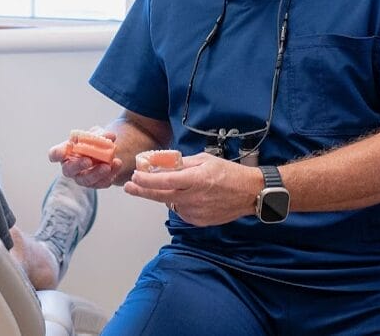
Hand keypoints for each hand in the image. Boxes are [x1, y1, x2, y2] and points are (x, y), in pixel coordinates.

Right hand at [48, 126, 122, 188]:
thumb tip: (110, 136)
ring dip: (97, 173)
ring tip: (108, 166)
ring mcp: (81, 177)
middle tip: (88, 161)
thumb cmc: (93, 142)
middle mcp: (70, 167)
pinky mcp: (94, 184)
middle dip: (78, 165)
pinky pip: (100, 183)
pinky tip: (116, 166)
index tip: (61, 153)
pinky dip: (109, 176)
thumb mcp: (96, 134)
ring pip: (85, 180)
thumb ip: (101, 134)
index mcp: (65, 152)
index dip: (56, 154)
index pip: (55, 154)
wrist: (105, 153)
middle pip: (68, 170)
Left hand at [123, 152, 261, 225]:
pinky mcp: (199, 221)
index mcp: (196, 179)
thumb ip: (184, 163)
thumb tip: (164, 164)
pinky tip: (188, 196)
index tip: (135, 177)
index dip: (146, 180)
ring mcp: (196, 211)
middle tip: (129, 187)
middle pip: (161, 196)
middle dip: (142, 191)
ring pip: (171, 204)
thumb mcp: (206, 159)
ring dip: (165, 196)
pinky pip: (181, 211)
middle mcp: (194, 197)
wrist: (250, 193)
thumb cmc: (229, 173)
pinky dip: (179, 203)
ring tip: (173, 186)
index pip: (164, 181)